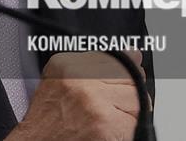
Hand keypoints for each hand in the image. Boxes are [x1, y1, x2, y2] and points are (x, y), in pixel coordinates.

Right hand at [5, 50, 147, 140]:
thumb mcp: (61, 80)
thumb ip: (96, 64)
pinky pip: (135, 123)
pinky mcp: (105, 126)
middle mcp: (81, 80)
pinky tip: (108, 132)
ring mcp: (94, 103)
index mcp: (69, 65)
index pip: (119, 58)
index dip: (125, 73)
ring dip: (128, 114)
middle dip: (126, 94)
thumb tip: (134, 54)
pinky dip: (126, 131)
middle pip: (131, 78)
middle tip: (107, 108)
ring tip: (105, 121)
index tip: (122, 80)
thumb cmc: (47, 119)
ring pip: (138, 101)